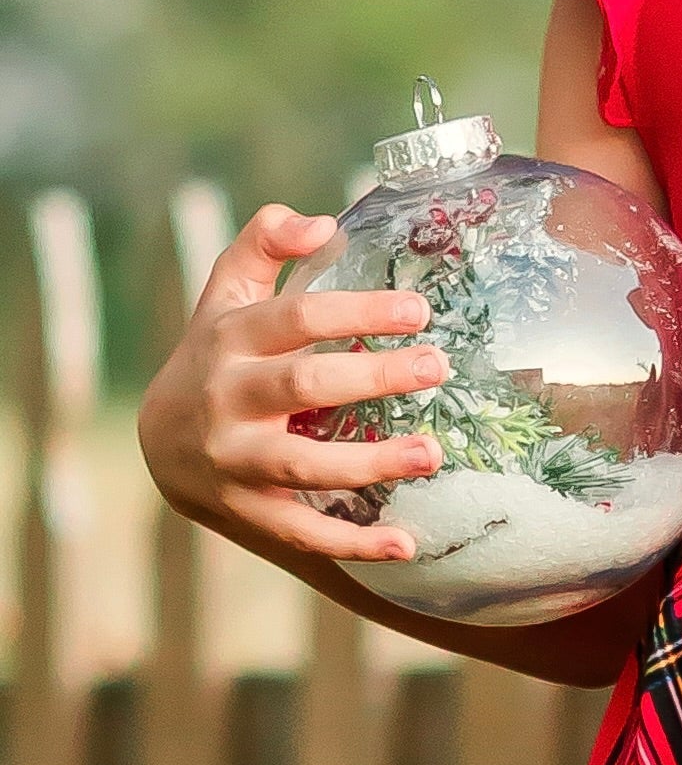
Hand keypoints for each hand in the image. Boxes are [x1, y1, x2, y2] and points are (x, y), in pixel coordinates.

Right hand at [137, 202, 449, 567]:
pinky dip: (351, 541)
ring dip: (370, 463)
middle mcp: (228, 398)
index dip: (358, 312)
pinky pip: (298, 530)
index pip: (296, 317)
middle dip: (375, 376)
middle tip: (440, 366)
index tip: (420, 310)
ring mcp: (233, 458)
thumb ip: (264, 245)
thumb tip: (321, 221)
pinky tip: (406, 543)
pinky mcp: (243, 509)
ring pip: (302, 463)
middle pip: (304, 385)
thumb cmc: (218, 354)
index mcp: (232, 339)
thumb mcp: (227, 294)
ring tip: (433, 453)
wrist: (159, 442)